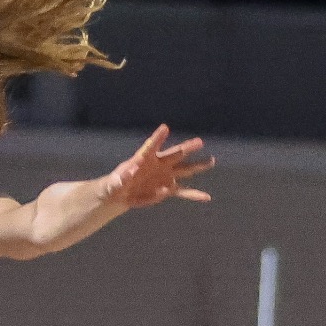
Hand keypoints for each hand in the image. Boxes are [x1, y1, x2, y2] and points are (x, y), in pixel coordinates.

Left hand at [99, 126, 214, 208]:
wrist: (121, 194)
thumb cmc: (115, 185)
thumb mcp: (113, 184)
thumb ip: (119, 180)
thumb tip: (127, 174)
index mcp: (143, 159)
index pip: (151, 146)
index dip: (157, 137)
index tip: (164, 128)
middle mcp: (158, 164)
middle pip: (175, 154)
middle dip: (187, 148)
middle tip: (200, 142)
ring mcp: (165, 176)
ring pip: (184, 170)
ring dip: (197, 166)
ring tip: (212, 160)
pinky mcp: (167, 189)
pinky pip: (183, 192)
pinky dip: (194, 194)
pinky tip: (206, 197)